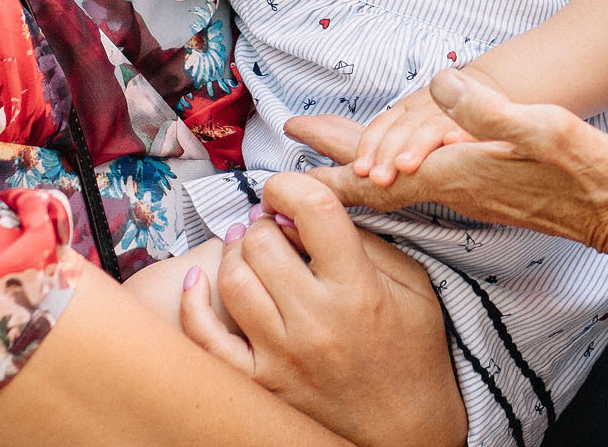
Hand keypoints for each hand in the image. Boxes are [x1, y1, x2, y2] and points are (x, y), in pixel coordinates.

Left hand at [176, 173, 464, 446]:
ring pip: (232, 279)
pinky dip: (193, 303)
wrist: (408, 428)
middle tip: (271, 223)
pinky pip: (206, 338)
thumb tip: (307, 211)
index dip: (290, 185)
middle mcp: (316, 321)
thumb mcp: (413, 284)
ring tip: (246, 247)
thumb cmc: (414, 352)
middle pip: (262, 242)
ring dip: (234, 252)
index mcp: (358, 289)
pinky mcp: (260, 383)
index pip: (313, 210)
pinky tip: (197, 281)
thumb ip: (365, 241)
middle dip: (263, 221)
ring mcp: (282, 355)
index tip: (286, 190)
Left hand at [289, 68, 607, 262]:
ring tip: (324, 169)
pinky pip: (428, 186)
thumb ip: (488, 110)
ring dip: (360, 175)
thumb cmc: (593, 172)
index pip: (379, 176)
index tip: (284, 174)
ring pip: (401, 183)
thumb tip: (438, 84)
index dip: (331, 172)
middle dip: (332, 169)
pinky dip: (398, 176)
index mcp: (459, 171)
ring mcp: (476, 192)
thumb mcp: (542, 128)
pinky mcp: (495, 192)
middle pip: (379, 180)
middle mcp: (459, 187)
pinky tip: (397, 173)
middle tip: (284, 167)